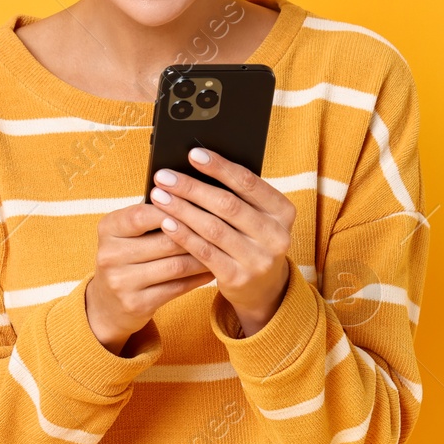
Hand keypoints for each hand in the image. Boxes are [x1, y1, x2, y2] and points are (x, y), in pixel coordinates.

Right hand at [87, 201, 213, 354]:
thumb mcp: (127, 233)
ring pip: (175, 266)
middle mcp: (109, 255)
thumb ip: (152, 215)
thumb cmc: (128, 256)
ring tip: (221, 249)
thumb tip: (194, 196)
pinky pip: (176, 288)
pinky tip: (211, 270)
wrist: (107, 304)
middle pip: (165, 241)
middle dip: (197, 234)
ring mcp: (121, 282)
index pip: (142, 214)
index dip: (173, 209)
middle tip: (222, 228)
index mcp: (108, 229)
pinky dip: (197, 278)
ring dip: (202, 258)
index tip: (199, 204)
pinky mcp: (136, 304)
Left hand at [148, 148, 295, 336]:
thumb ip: (238, 196)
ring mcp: (258, 260)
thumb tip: (195, 167)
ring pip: (213, 228)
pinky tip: (166, 222)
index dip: (220, 167)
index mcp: (284, 212)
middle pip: (227, 205)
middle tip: (164, 176)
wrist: (263, 289)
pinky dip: (183, 235)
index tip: (193, 154)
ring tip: (159, 196)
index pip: (249, 183)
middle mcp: (276, 236)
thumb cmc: (252, 239)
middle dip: (192, 188)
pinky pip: (204, 252)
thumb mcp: (257, 217)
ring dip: (182, 209)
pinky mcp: (238, 278)